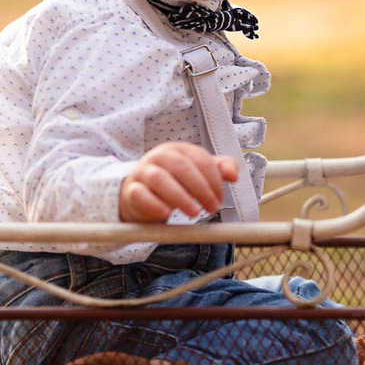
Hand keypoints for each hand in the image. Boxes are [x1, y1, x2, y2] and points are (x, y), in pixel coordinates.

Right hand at [119, 142, 238, 222]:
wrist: (140, 195)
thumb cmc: (173, 183)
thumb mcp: (197, 173)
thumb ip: (218, 170)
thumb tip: (233, 174)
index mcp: (178, 150)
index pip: (199, 158)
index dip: (213, 179)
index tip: (219, 198)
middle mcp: (159, 157)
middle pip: (181, 166)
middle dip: (200, 188)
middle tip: (212, 207)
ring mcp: (143, 172)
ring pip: (160, 178)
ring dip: (180, 196)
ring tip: (194, 213)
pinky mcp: (131, 190)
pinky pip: (140, 194)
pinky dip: (153, 204)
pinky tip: (166, 214)